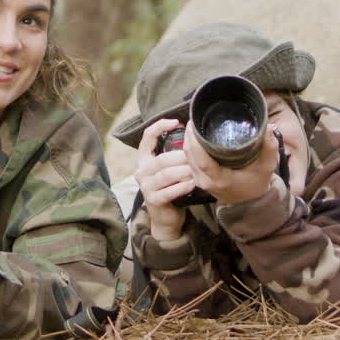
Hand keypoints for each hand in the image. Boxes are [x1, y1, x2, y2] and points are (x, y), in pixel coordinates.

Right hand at [135, 118, 195, 240]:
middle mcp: (141, 171)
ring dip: (184, 172)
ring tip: (197, 171)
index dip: (160, 126)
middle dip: (182, 157)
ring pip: (166, 174)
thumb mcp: (170, 168)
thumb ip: (174, 153)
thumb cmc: (171, 187)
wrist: (166, 217)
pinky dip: (183, 187)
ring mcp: (146, 187)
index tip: (177, 122)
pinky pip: (169, 191)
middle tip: (197, 158)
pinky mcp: (153, 200)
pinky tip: (193, 184)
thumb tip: (191, 135)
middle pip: (161, 159)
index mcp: (144, 159)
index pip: (147, 137)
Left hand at [182, 123, 279, 204]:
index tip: (195, 125)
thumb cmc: (257, 182)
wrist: (250, 201)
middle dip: (190, 136)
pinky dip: (190, 147)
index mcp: (220, 179)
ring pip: (187, 157)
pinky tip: (194, 135)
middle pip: (190, 156)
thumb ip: (269, 147)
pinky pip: (189, 160)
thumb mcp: (267, 166)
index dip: (195, 142)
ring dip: (188, 140)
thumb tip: (267, 127)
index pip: (201, 160)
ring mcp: (200, 181)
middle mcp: (206, 181)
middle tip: (194, 119)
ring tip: (194, 124)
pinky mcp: (198, 178)